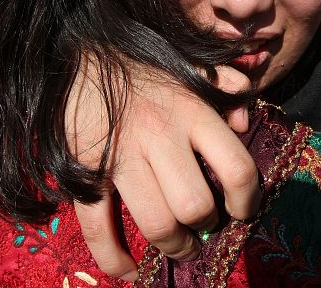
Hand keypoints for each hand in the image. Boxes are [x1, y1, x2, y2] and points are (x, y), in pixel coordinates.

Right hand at [67, 62, 258, 280]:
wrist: (73, 54)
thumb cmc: (138, 65)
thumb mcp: (187, 65)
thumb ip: (222, 84)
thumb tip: (244, 121)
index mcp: (191, 110)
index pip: (236, 167)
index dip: (247, 200)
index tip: (243, 210)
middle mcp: (159, 135)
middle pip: (195, 205)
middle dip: (205, 227)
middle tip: (205, 227)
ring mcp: (119, 157)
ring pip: (156, 223)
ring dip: (173, 246)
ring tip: (179, 246)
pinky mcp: (83, 173)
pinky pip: (98, 228)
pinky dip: (113, 259)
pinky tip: (128, 270)